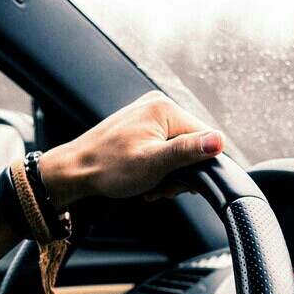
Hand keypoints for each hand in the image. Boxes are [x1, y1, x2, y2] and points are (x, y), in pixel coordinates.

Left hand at [39, 91, 225, 207]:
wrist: (74, 171)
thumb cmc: (107, 168)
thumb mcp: (153, 164)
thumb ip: (187, 151)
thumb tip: (219, 142)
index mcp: (164, 108)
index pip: (204, 138)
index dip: (199, 166)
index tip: (180, 185)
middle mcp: (157, 106)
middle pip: (191, 144)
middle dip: (180, 172)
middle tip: (161, 188)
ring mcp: (147, 115)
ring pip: (177, 149)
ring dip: (169, 172)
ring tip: (150, 186)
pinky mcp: (140, 126)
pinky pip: (162, 147)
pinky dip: (158, 166)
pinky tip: (145, 178)